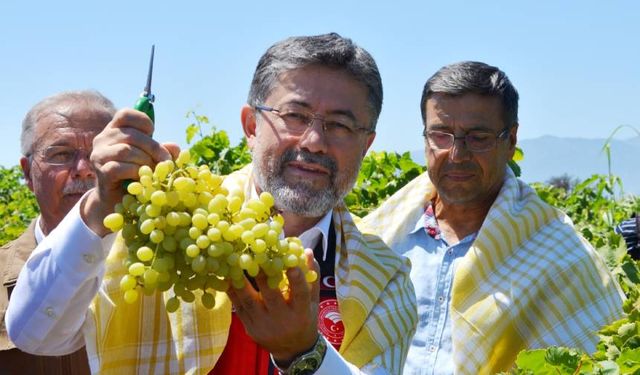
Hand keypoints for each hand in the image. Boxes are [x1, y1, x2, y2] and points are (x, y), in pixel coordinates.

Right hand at [81, 108, 179, 235]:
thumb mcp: (150, 158)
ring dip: (146, 161)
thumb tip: (176, 148)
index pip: (125, 114)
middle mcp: (102, 139)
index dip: (143, 121)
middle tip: (166, 161)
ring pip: (126, 150)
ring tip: (154, 172)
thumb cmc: (135, 175)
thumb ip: (162, 150)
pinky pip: (120, 167)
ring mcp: (99, 156)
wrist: (116, 201)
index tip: (153, 133)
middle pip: (131, 135)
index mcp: (114, 130)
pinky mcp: (101, 172)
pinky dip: (136, 172)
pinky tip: (142, 179)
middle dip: (153, 148)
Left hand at [227, 248, 320, 365]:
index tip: (292, 265)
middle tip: (256, 255)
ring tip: (235, 263)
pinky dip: (232, 291)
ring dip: (241, 282)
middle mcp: (283, 320)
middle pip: (271, 296)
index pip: (300, 295)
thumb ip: (311, 276)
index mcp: (301, 312)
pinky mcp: (250, 328)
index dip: (297, 280)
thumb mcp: (312, 300)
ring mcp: (264, 326)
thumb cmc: (304, 317)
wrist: (292, 349)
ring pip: (249, 302)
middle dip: (263, 276)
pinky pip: (239, 308)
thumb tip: (306, 251)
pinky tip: (227, 277)